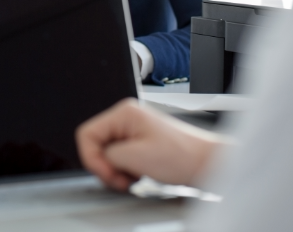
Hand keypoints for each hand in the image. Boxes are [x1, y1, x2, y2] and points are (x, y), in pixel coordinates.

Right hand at [76, 98, 221, 190]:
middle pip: (96, 144)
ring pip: (107, 154)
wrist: (205, 163)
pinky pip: (119, 158)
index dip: (92, 157)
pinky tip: (138, 174)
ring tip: (133, 176)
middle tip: (121, 178)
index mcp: (124, 113)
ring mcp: (133, 130)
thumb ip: (109, 155)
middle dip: (106, 166)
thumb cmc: (181, 155)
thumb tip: (99, 158)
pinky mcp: (139, 143)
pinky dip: (124, 171)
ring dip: (116, 170)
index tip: (106, 173)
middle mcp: (127, 118)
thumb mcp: (135, 156)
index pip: (87, 133)